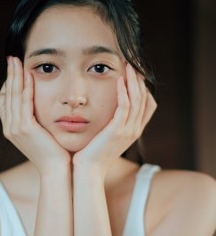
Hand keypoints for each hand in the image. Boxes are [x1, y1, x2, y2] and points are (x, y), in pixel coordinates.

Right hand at [0, 56, 69, 174]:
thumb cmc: (53, 153)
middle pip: (5, 95)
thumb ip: (36, 120)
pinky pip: (24, 103)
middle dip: (9, 76)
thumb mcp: (41, 134)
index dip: (9, 84)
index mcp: (11, 130)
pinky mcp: (25, 129)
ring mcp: (15, 129)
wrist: (56, 170)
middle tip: (13, 58)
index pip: (4, 101)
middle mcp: (9, 128)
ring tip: (18, 61)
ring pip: (13, 96)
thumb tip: (40, 107)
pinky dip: (26, 88)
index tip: (16, 70)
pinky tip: (29, 76)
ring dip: (15, 77)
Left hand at [73, 63, 156, 177]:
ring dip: (132, 81)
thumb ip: (111, 124)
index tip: (135, 74)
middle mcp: (134, 131)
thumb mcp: (105, 137)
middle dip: (139, 80)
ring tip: (127, 66)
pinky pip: (124, 107)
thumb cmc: (92, 154)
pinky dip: (123, 92)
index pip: (148, 106)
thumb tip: (106, 112)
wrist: (87, 171)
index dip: (144, 88)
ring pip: (137, 100)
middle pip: (145, 99)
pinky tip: (118, 80)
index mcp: (133, 132)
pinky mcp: (117, 131)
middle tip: (132, 64)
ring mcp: (128, 131)